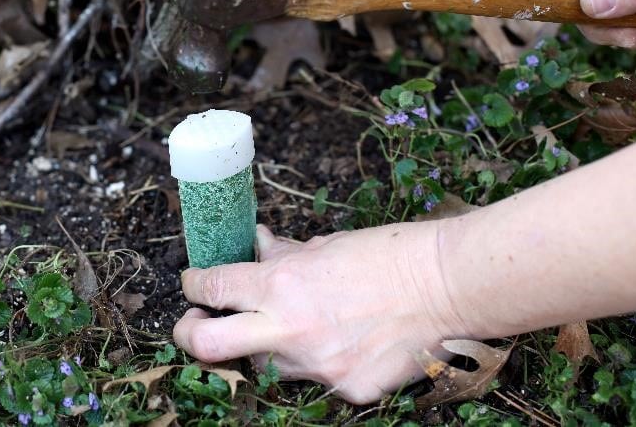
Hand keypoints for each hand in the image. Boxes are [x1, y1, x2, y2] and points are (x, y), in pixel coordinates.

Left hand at [172, 223, 472, 403]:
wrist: (448, 287)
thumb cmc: (389, 255)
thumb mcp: (325, 245)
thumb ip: (284, 254)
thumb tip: (257, 245)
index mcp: (281, 284)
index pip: (212, 288)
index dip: (193, 285)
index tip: (192, 284)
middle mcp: (290, 329)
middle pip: (206, 344)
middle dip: (187, 334)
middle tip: (192, 325)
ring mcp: (316, 366)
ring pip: (267, 365)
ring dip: (269, 346)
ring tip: (301, 325)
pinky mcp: (345, 390)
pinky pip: (315, 380)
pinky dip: (319, 361)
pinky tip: (344, 341)